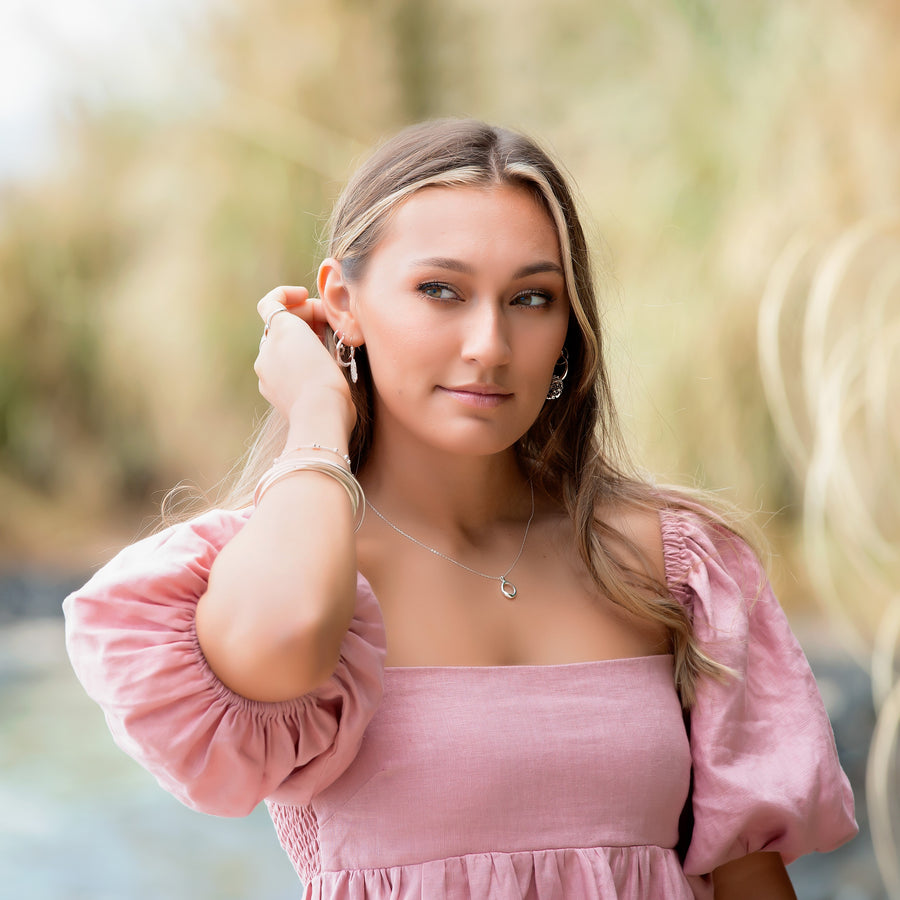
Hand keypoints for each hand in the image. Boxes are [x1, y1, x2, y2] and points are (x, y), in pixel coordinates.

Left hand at [254, 286, 355, 433]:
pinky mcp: (272, 393)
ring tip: (328, 346)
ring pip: (283, 349)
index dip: (288, 295)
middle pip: (281, 326)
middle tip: (330, 322)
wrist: (320, 415)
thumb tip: (307, 323)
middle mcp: (266, 352)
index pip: (271, 304)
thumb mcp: (315, 338)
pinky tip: (318, 369)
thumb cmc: (325, 377)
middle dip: (305, 319)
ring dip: (302, 342)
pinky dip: (298, 364)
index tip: (307, 297)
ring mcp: (266, 374)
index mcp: (278, 333)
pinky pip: (283, 370)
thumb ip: (304, 323)